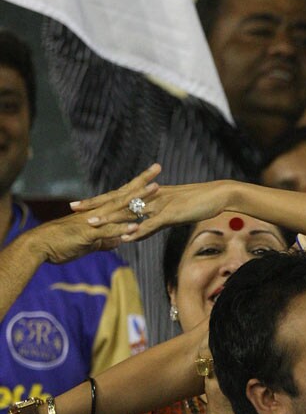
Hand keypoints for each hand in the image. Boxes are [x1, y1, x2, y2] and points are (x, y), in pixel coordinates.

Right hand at [42, 164, 161, 256]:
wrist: (39, 245)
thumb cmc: (61, 244)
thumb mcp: (89, 243)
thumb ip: (105, 241)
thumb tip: (119, 242)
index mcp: (99, 213)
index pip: (121, 196)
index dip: (137, 186)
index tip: (153, 176)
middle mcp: (98, 213)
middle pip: (124, 194)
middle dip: (142, 183)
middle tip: (158, 168)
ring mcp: (94, 222)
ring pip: (120, 207)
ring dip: (139, 199)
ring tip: (156, 190)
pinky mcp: (88, 234)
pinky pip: (108, 231)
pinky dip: (122, 229)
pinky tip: (136, 227)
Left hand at [72, 168, 240, 242]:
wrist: (218, 195)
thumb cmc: (198, 203)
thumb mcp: (172, 214)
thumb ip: (153, 222)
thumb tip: (136, 232)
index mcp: (149, 195)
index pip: (119, 196)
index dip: (99, 200)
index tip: (80, 203)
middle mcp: (150, 196)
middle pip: (118, 200)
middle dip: (95, 205)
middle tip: (73, 207)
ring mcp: (160, 204)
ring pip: (131, 211)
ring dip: (111, 218)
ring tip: (92, 223)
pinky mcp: (171, 213)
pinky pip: (151, 223)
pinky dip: (138, 229)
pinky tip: (126, 236)